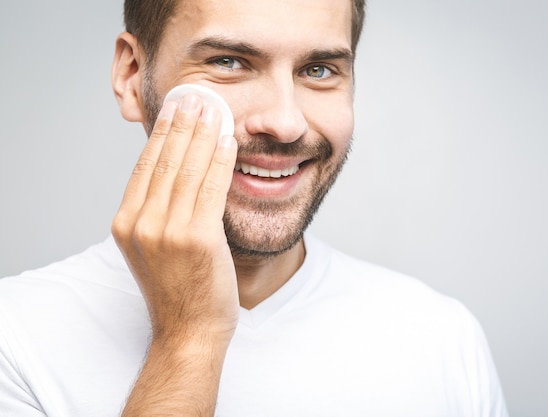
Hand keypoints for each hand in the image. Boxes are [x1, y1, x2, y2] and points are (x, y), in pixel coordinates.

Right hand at [112, 93, 238, 342]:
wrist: (188, 331)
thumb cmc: (177, 291)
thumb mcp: (153, 248)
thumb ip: (158, 212)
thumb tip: (175, 172)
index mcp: (126, 224)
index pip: (147, 166)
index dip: (163, 133)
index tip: (176, 110)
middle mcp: (142, 224)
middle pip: (166, 161)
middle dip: (184, 124)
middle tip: (196, 97)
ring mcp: (168, 231)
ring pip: (189, 169)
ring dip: (203, 134)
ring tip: (213, 109)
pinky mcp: (198, 238)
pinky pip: (212, 188)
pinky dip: (220, 160)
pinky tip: (228, 140)